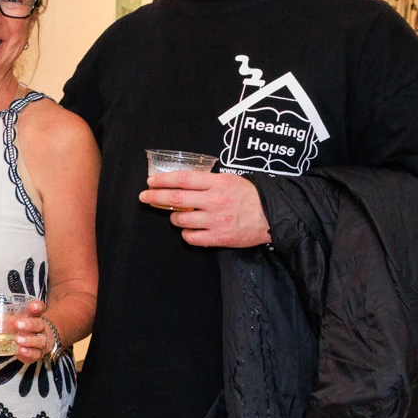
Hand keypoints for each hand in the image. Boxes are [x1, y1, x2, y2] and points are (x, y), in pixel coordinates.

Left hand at [0, 299, 58, 363]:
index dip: (36, 306)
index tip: (33, 307)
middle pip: (38, 324)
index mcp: (32, 315)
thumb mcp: (5, 320)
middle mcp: (39, 327)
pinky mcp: (38, 353)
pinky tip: (20, 351)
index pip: (38, 308)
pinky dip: (29, 353)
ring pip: (39, 340)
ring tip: (17, 340)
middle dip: (29, 324)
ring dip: (29, 340)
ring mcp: (40, 341)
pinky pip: (36, 354)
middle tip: (17, 325)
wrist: (33, 343)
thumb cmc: (17, 328)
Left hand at [141, 170, 270, 247]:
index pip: (184, 179)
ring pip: (180, 220)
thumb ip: (208, 181)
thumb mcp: (231, 180)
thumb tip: (182, 182)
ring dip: (175, 217)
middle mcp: (215, 201)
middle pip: (176, 198)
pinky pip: (191, 238)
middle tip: (144, 197)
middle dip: (155, 197)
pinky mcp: (220, 237)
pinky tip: (191, 230)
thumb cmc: (251, 196)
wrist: (273, 216)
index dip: (163, 180)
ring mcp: (216, 220)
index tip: (151, 182)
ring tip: (179, 215)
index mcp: (218, 184)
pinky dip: (186, 234)